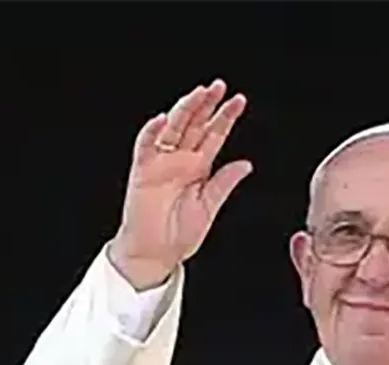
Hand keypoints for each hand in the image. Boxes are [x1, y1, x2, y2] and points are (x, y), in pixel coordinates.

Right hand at [109, 80, 251, 289]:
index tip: (239, 101)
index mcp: (199, 169)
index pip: (214, 136)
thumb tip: (246, 163)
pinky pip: (145, 146)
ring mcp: (161, 163)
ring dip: (184, 110)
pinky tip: (162, 119)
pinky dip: (151, 132)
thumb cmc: (180, 235)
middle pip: (194, 125)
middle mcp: (181, 161)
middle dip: (206, 105)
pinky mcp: (142, 171)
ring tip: (198, 94)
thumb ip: (224, 184)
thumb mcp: (209, 208)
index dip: (225, 118)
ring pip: (173, 128)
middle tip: (219, 86)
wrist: (156, 254)